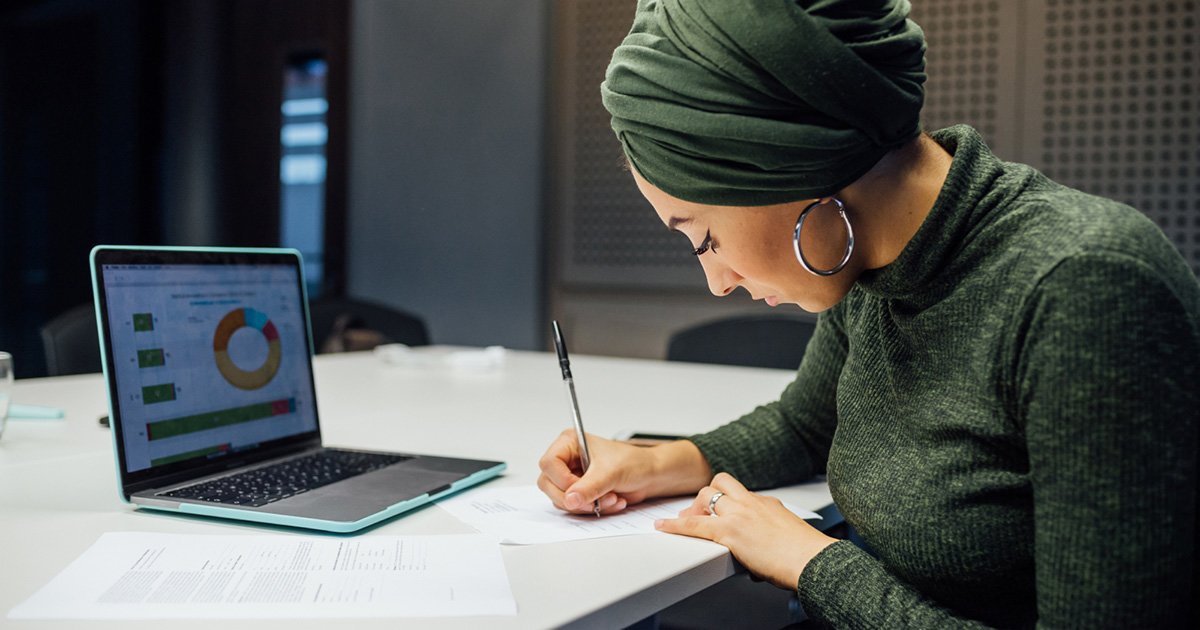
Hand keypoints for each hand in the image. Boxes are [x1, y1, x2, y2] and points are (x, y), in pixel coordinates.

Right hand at [536, 429, 710, 514]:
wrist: (650, 476)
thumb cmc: (634, 463)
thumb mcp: (611, 472)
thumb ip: (589, 486)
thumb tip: (570, 499)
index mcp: (570, 443)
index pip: (549, 463)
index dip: (561, 480)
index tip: (580, 488)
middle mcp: (566, 459)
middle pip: (549, 484)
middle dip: (575, 497)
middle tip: (595, 500)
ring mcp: (571, 476)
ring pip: (561, 499)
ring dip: (587, 505)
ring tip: (611, 499)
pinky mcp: (579, 491)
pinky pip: (574, 507)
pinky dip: (592, 509)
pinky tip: (612, 501)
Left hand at [655, 472, 836, 589]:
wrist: (810, 560)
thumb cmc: (804, 554)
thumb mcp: (786, 534)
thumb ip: (769, 534)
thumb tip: (758, 552)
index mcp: (766, 502)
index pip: (739, 492)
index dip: (724, 499)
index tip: (718, 507)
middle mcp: (751, 502)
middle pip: (720, 482)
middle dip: (706, 495)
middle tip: (698, 511)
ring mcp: (739, 514)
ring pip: (706, 495)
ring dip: (694, 507)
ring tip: (684, 519)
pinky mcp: (729, 531)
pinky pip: (694, 525)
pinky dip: (675, 525)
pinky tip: (663, 527)